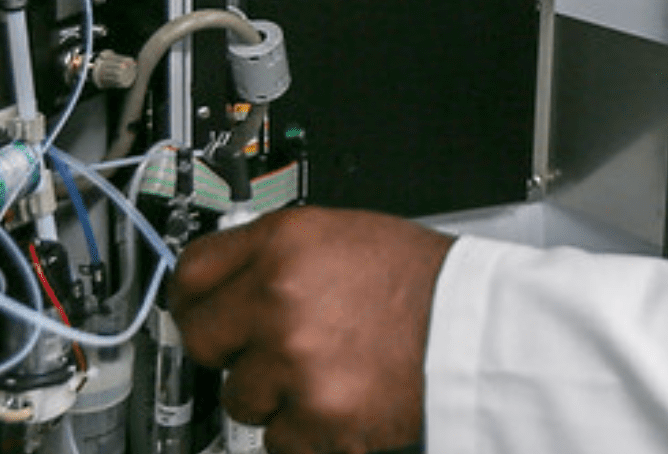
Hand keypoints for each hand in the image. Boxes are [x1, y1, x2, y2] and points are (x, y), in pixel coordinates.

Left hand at [168, 206, 455, 453]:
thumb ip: (278, 254)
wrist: (476, 330)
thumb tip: (230, 276)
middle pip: (201, 339)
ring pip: (239, 396)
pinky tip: (338, 400)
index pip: (192, 272)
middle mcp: (279, 297)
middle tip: (266, 350)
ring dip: (272, 394)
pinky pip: (276, 439)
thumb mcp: (343, 235)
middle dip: (228, 350)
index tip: (197, 311)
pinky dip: (304, 432)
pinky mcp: (315, 417)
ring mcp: (294, 361)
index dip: (193, 297)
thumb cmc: (422, 283)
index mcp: (284, 243)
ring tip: (323, 373)